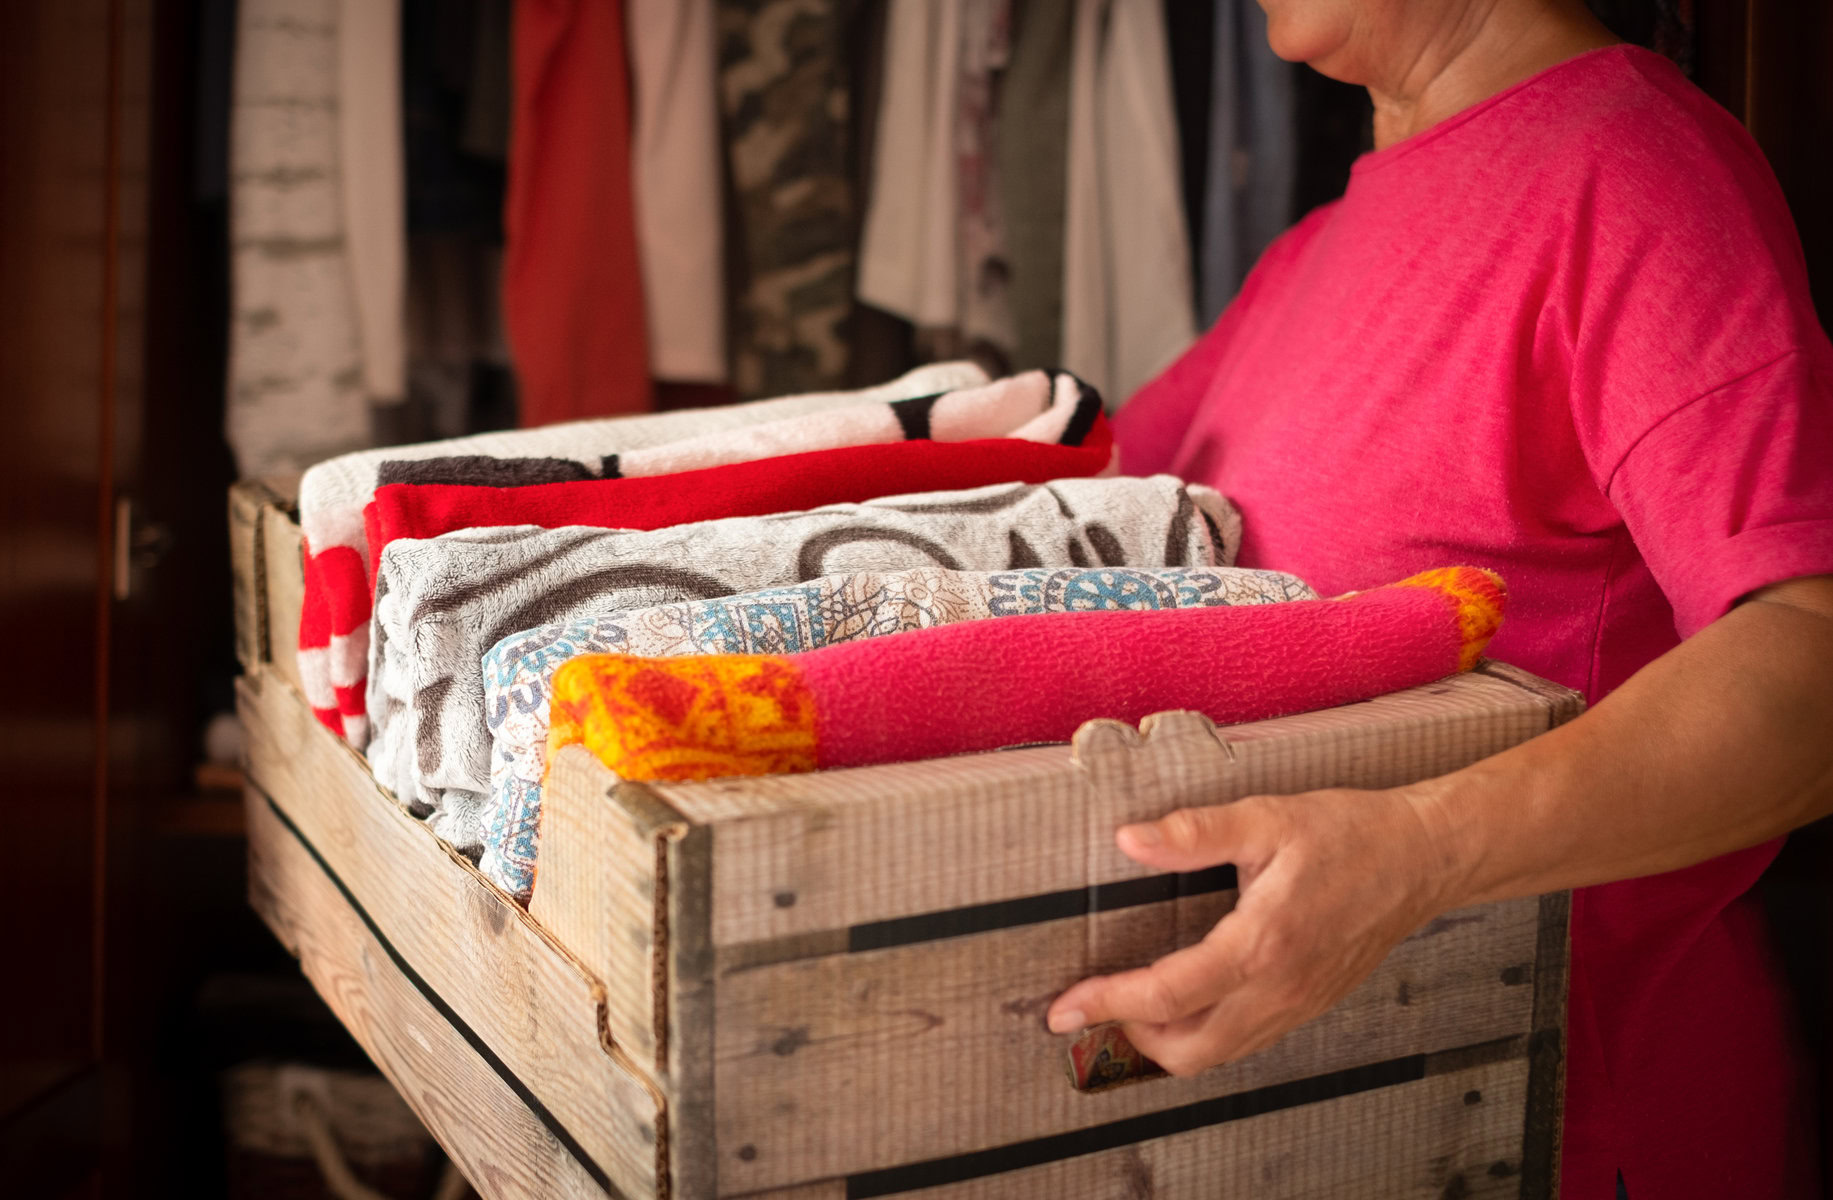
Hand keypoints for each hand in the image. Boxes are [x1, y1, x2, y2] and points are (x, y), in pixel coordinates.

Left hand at [1045, 785, 1459, 1076]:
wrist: (1424, 857)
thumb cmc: (1351, 834)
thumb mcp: (1268, 817)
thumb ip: (1196, 831)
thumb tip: (1130, 840)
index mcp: (1263, 943)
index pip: (1169, 994)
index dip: (1109, 1002)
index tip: (1065, 1006)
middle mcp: (1280, 988)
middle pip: (1189, 1050)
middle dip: (1130, 1035)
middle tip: (1092, 1005)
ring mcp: (1298, 1003)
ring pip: (1218, 1053)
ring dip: (1166, 1039)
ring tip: (1128, 1005)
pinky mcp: (1309, 1003)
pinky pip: (1245, 1040)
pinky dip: (1203, 1033)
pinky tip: (1185, 1002)